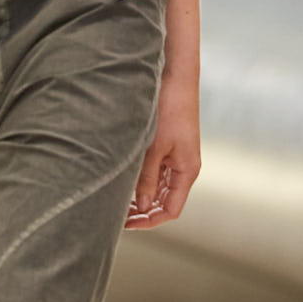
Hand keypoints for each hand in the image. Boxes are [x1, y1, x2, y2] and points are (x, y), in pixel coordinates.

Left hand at [126, 77, 199, 228]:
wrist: (175, 77)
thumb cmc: (169, 108)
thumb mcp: (154, 147)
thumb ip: (147, 177)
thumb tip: (141, 206)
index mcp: (187, 171)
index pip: (170, 210)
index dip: (149, 221)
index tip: (125, 223)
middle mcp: (184, 168)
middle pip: (163, 201)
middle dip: (142, 211)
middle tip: (115, 214)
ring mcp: (176, 158)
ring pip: (158, 188)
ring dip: (140, 196)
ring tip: (115, 199)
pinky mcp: (168, 146)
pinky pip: (156, 172)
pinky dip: (141, 180)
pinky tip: (123, 180)